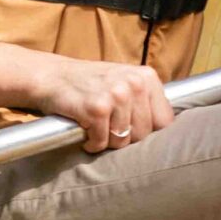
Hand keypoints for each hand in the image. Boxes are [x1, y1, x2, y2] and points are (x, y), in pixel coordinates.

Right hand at [29, 56, 175, 153]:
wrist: (50, 76)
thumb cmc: (89, 84)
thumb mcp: (124, 83)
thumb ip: (146, 102)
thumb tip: (170, 138)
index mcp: (147, 77)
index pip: (165, 122)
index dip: (149, 134)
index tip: (132, 131)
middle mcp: (134, 83)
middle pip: (144, 135)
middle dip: (125, 138)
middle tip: (107, 126)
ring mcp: (116, 95)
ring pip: (123, 141)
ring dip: (106, 141)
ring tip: (95, 125)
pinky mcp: (96, 108)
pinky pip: (101, 143)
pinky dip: (91, 143)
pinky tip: (84, 130)